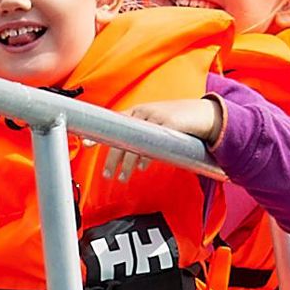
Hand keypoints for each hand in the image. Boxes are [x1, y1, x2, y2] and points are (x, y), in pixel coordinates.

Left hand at [106, 97, 223, 181]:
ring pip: (134, 143)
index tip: (83, 144)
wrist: (205, 116)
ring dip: (126, 163)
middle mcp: (144, 112)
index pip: (113, 122)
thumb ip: (142, 134)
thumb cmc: (179, 123)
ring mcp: (157, 117)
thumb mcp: (157, 124)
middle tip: (107, 175)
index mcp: (139, 111)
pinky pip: (153, 144)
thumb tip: (127, 154)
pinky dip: (145, 157)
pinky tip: (141, 167)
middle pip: (121, 137)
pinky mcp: (169, 125)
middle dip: (112, 158)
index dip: (98, 133)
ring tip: (123, 178)